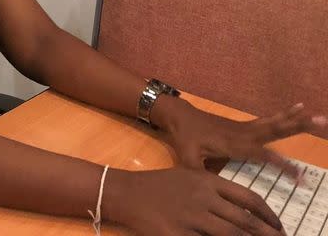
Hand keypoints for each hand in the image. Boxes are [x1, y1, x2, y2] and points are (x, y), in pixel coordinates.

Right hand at [104, 167, 284, 234]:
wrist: (128, 192)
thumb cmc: (159, 184)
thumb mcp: (189, 177)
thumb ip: (216, 191)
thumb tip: (245, 211)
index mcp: (208, 181)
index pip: (249, 199)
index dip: (269, 216)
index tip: (280, 228)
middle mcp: (203, 198)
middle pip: (245, 222)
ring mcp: (191, 218)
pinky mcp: (178, 234)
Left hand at [157, 98, 326, 178]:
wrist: (179, 116)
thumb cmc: (184, 138)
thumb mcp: (187, 158)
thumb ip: (199, 174)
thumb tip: (206, 190)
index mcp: (234, 144)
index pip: (264, 155)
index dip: (282, 167)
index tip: (301, 178)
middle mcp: (244, 134)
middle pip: (276, 130)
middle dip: (298, 127)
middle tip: (323, 121)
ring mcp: (245, 128)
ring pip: (274, 124)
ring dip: (296, 119)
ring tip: (318, 115)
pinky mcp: (243, 126)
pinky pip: (267, 121)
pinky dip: (283, 116)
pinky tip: (296, 108)